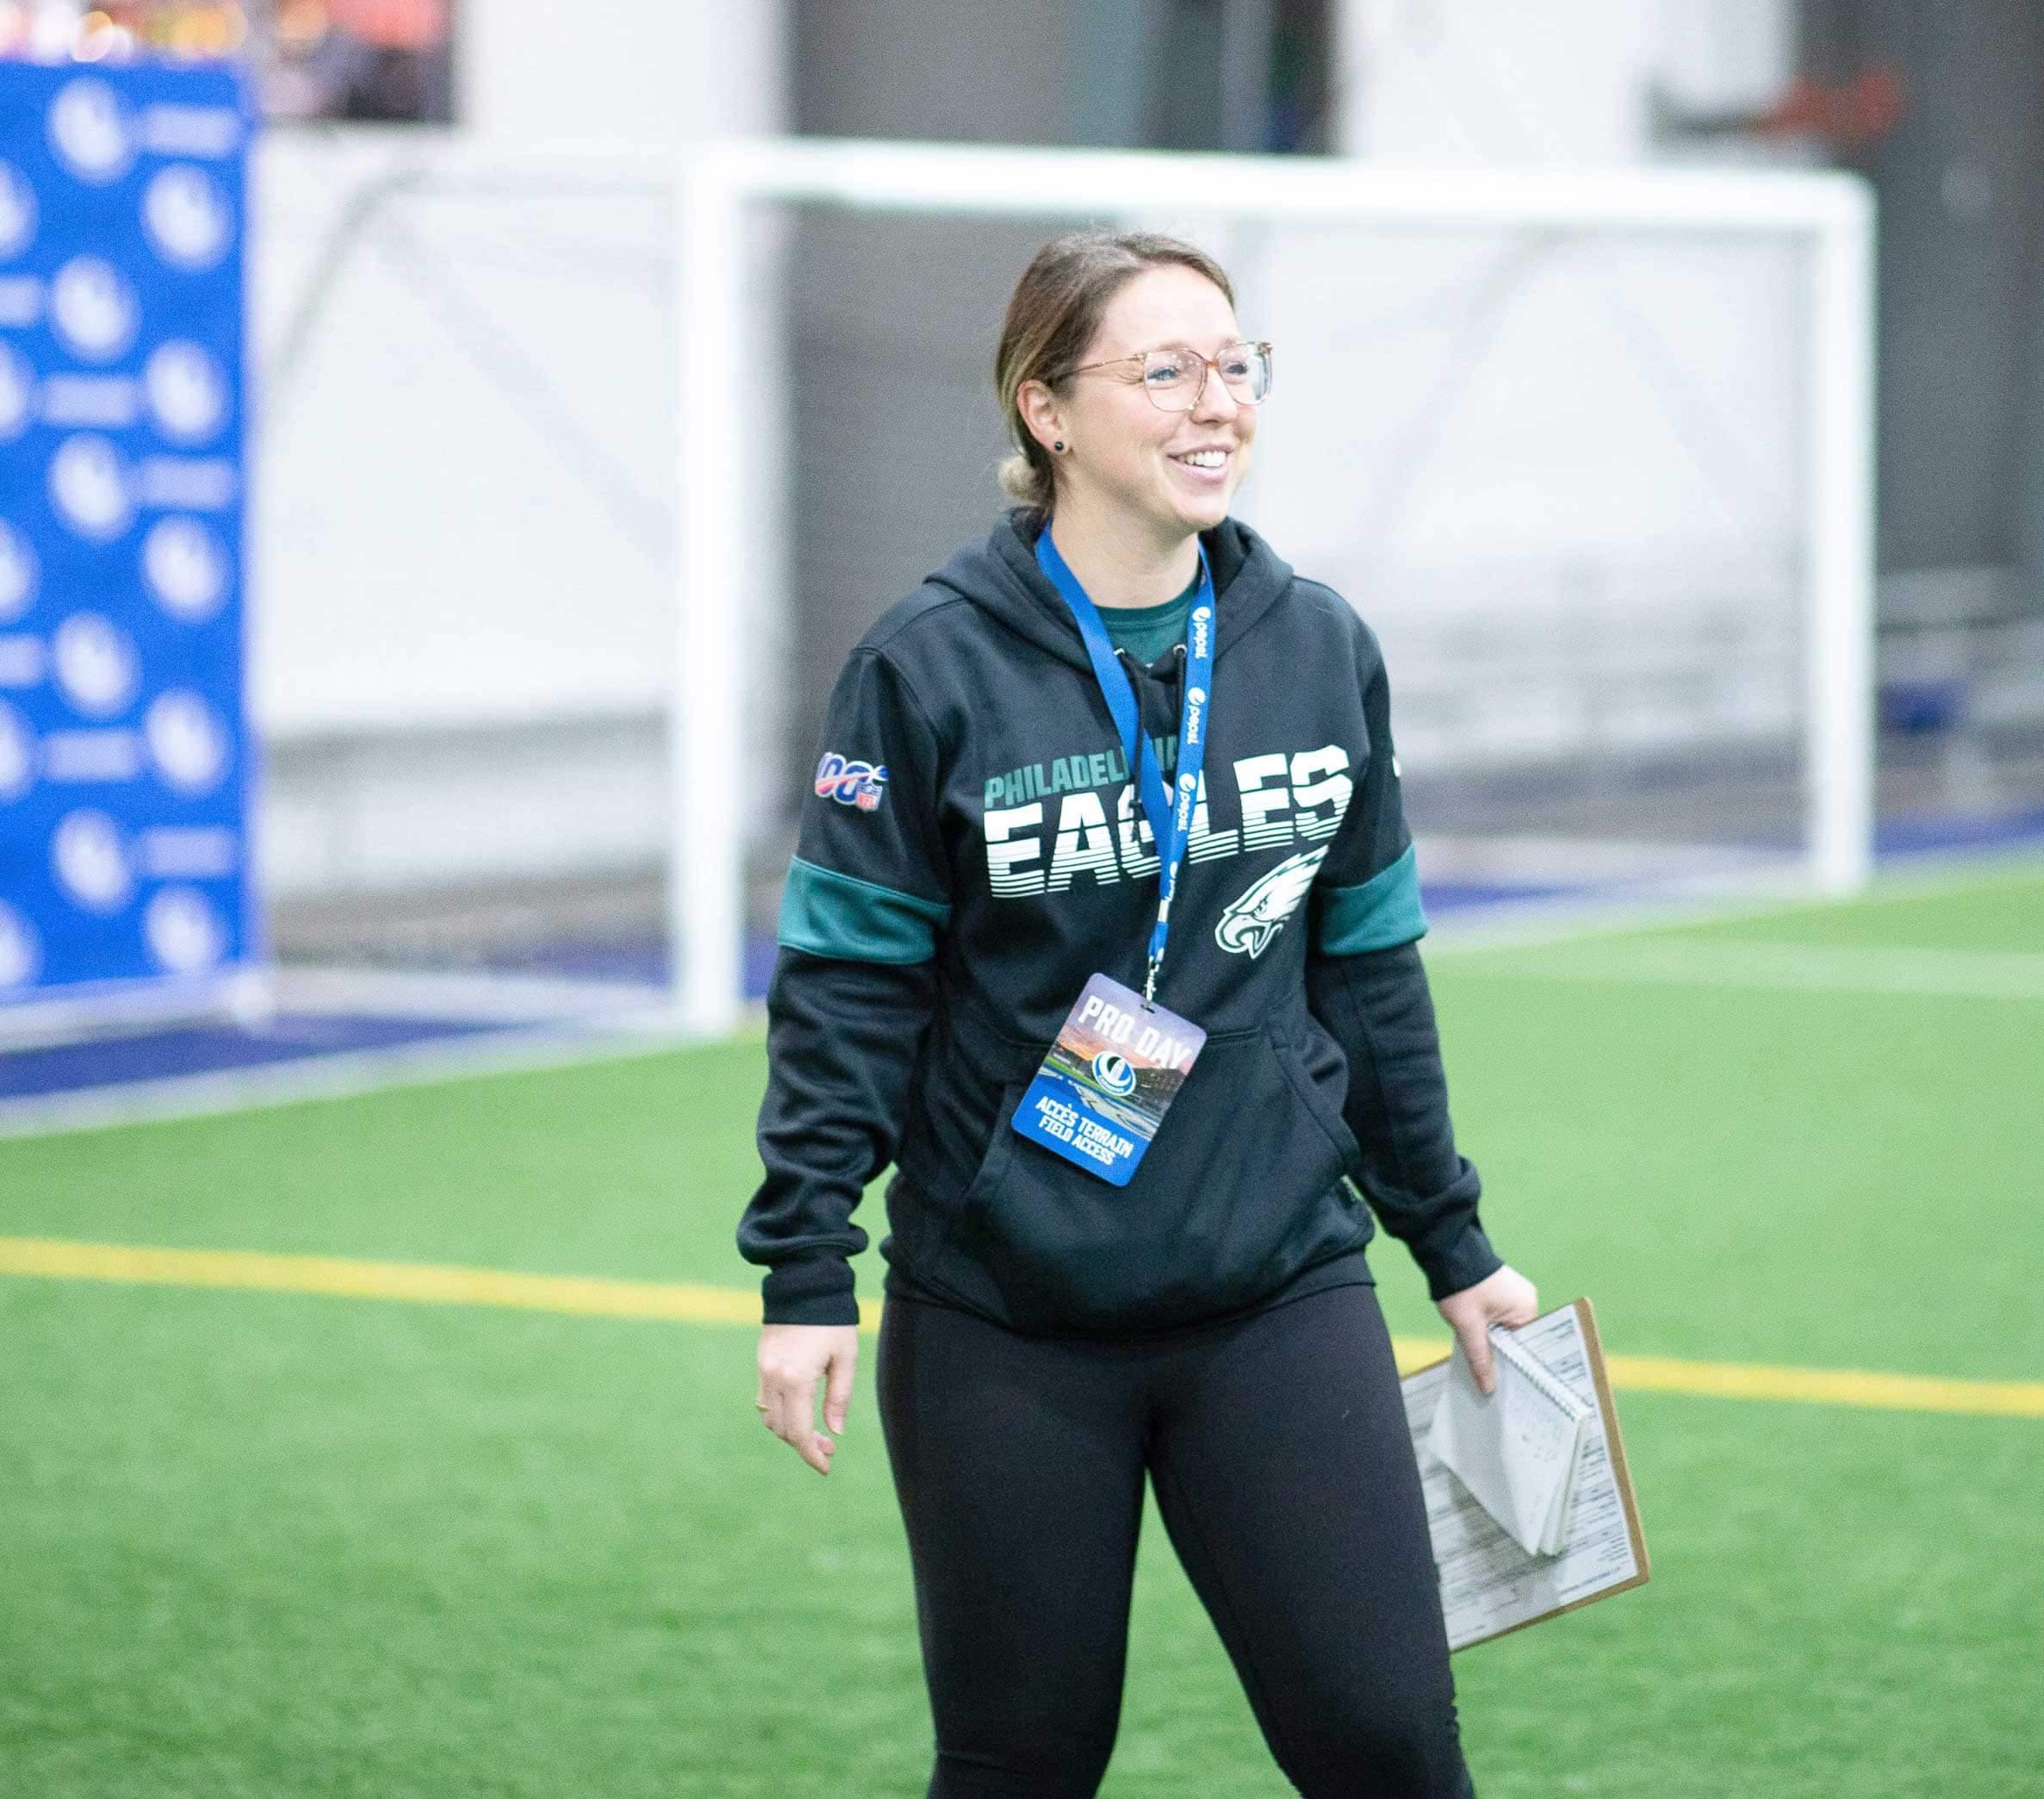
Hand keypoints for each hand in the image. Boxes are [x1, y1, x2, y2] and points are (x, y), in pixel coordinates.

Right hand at [756, 1323, 858, 1474]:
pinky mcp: (761, 1361)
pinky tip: (802, 1410)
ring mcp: (763, 1369)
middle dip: (803, 1444)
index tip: (825, 1467)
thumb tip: (834, 1432)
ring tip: (817, 1431)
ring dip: (790, 1430)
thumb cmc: (832, 1320)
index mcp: (795, 1379)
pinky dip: (781, 1412)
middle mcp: (773, 1378)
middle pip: (782, 1429)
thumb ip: (839, 1397)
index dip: (811, 1454)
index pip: (798, 1432)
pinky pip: (765, 1399)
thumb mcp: (844, 1358)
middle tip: (829, 1447)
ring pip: (770, 1417)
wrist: (804, 1284)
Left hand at [1435, 1265, 1538, 1395]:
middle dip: (1503, 1355)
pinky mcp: (1501, 1290)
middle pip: (1517, 1339)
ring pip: (1506, 1329)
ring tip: (1485, 1361)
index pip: (1527, 1346)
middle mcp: (1526, 1300)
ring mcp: (1514, 1293)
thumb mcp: (1469, 1328)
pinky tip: (1480, 1340)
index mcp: (1527, 1308)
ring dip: (1494, 1341)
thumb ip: (1480, 1359)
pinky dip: (1490, 1328)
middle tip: (1493, 1379)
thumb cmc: (1461, 1287)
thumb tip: (1488, 1388)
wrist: (1446, 1252)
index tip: (1508, 1385)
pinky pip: (1500, 1317)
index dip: (1516, 1365)